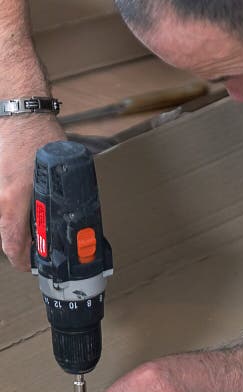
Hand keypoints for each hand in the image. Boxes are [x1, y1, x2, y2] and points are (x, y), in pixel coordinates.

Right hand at [0, 114, 64, 269]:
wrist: (20, 114)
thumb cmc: (41, 138)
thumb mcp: (61, 173)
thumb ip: (62, 198)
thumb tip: (76, 218)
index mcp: (14, 198)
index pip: (11, 242)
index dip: (21, 261)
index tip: (30, 267)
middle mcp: (0, 197)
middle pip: (7, 234)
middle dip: (24, 246)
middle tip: (40, 252)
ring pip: (5, 221)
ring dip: (20, 229)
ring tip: (37, 231)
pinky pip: (4, 207)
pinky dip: (14, 213)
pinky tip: (28, 210)